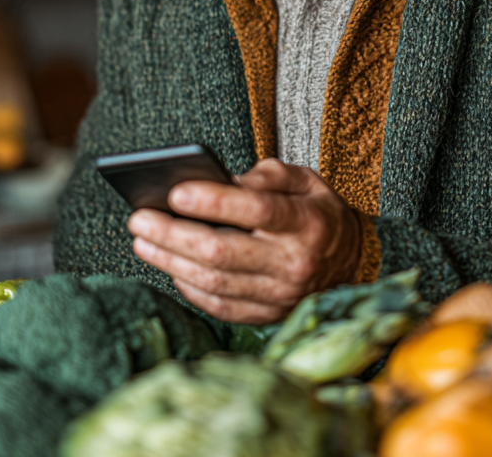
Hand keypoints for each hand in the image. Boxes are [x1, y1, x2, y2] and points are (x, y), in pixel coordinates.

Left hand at [126, 159, 360, 323]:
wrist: (352, 261)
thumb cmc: (317, 213)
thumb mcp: (305, 180)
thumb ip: (266, 175)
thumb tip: (222, 181)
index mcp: (305, 222)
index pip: (256, 210)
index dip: (213, 202)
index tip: (175, 191)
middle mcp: (292, 262)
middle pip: (222, 252)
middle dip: (173, 234)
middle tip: (139, 218)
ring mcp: (280, 295)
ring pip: (214, 282)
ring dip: (170, 261)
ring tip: (142, 241)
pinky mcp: (268, 315)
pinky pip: (219, 306)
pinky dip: (189, 287)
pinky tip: (169, 266)